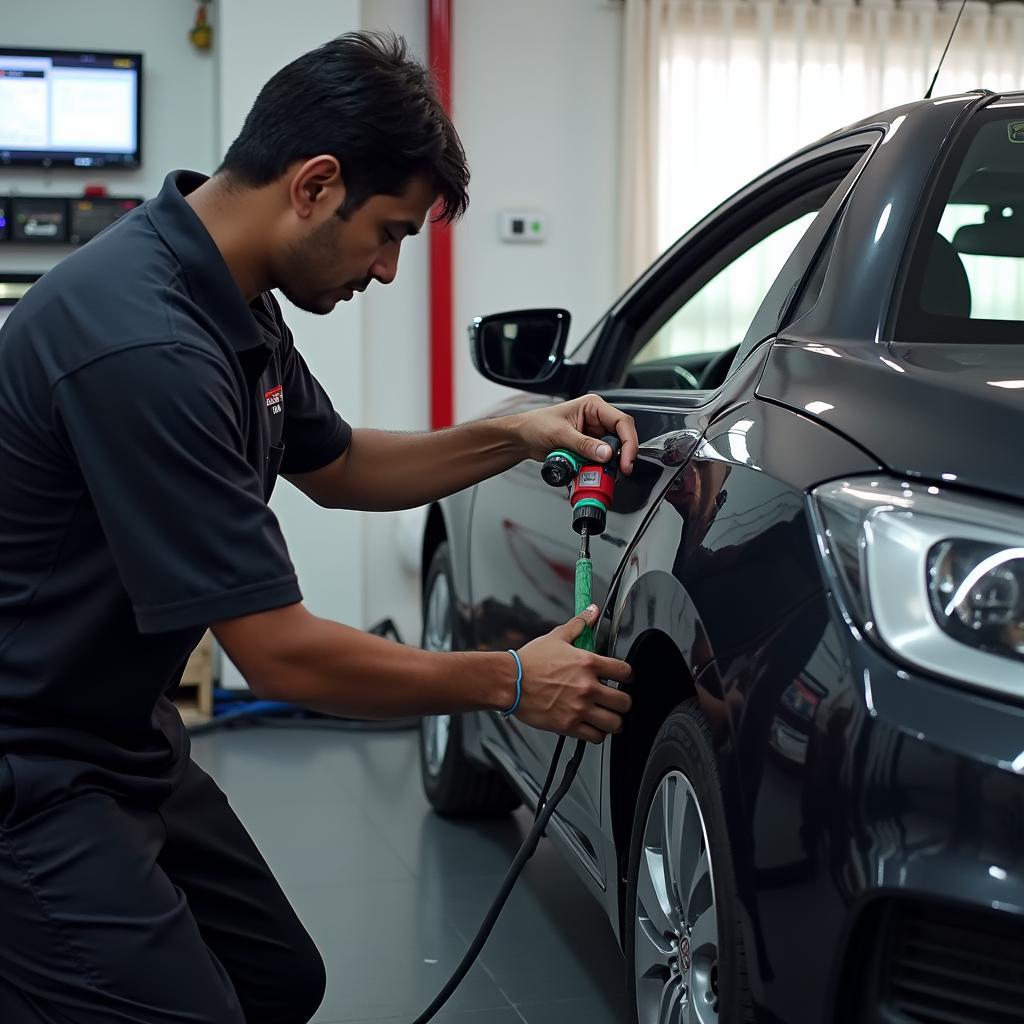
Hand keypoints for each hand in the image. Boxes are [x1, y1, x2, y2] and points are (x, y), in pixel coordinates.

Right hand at [513, 605, 632, 743]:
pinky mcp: (568, 725)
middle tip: (616, 700)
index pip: (625, 672)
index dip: (628, 676)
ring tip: (608, 716)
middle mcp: (587, 687)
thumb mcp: (556, 637)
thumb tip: (592, 610)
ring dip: (614, 720)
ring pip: (614, 723)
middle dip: (623, 701)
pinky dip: (597, 733)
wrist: (508, 682)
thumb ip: (579, 624)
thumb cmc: (530, 661)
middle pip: (624, 701)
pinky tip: (592, 726)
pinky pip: (595, 737)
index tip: (624, 679)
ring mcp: (579, 708)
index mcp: (588, 663)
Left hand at [515, 395, 637, 475]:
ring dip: (607, 465)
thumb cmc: (536, 426)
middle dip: (621, 456)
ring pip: (611, 453)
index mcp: (593, 407)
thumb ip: (584, 444)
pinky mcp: (588, 449)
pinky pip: (599, 462)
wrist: (522, 438)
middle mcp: (597, 420)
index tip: (626, 460)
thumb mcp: (560, 433)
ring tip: (598, 473)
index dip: (629, 442)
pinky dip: (596, 470)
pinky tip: (589, 474)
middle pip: (621, 439)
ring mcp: (593, 436)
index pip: (622, 422)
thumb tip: (606, 454)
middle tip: (619, 471)